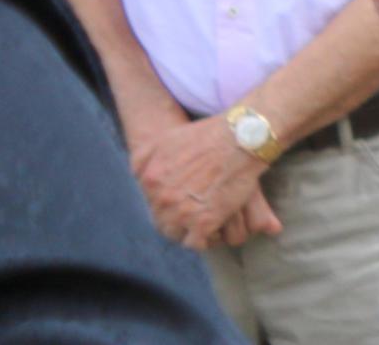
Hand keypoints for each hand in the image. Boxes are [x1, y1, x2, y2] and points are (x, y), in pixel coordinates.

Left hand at [133, 113, 270, 249]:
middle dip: (174, 219)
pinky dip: (202, 239)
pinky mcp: (204, 222)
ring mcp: (182, 212)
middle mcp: (162, 198)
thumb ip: (144, 158)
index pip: (150, 203)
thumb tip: (135, 176)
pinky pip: (194, 243)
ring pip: (174, 235)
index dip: (165, 203)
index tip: (179, 199)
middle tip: (191, 212)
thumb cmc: (208, 134)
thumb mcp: (166, 138)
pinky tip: (211, 229)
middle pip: (160, 221)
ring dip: (186, 230)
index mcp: (151, 180)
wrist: (243, 138)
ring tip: (201, 222)